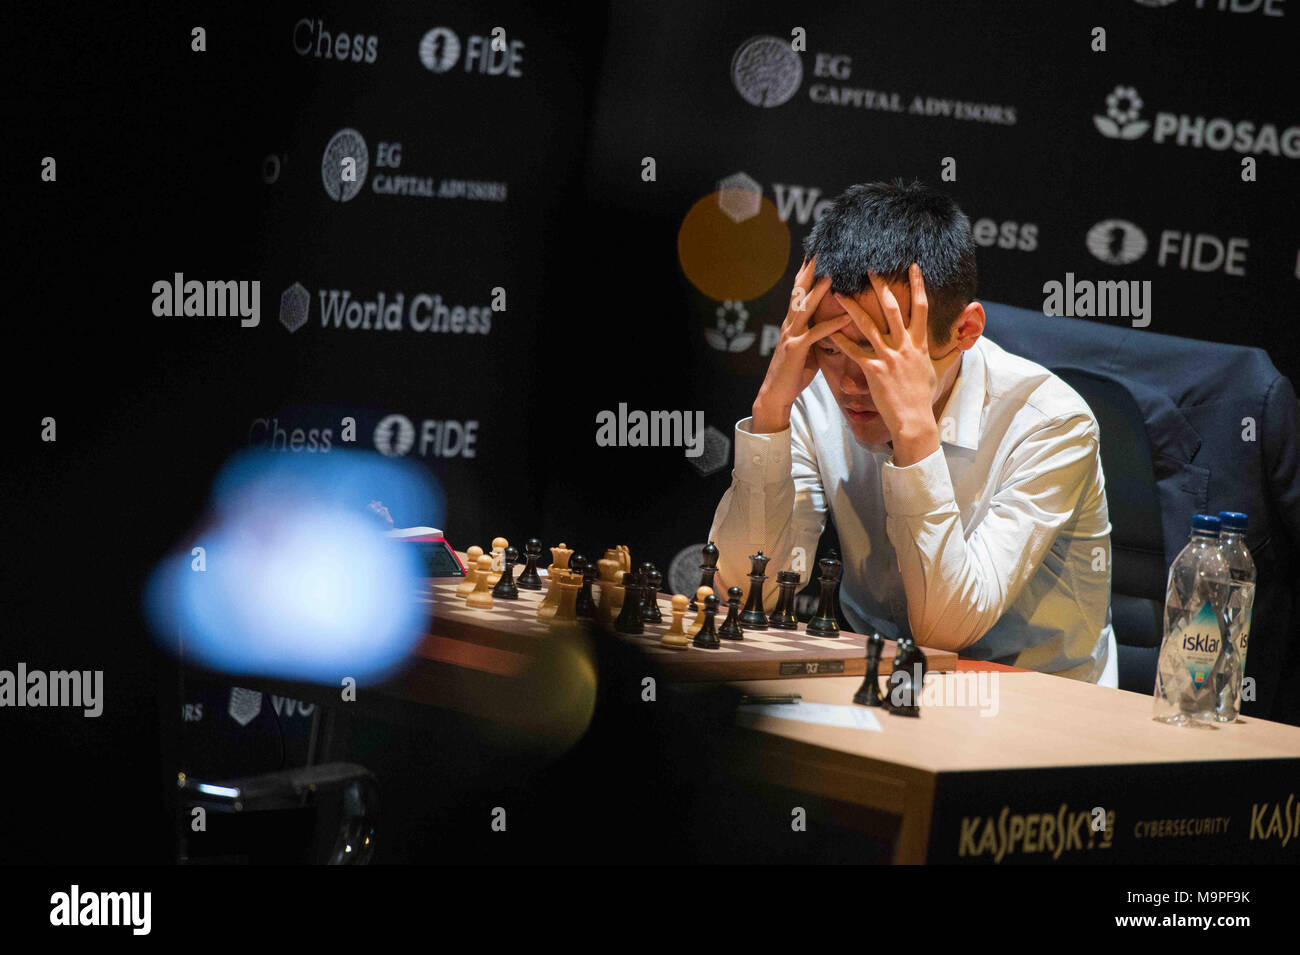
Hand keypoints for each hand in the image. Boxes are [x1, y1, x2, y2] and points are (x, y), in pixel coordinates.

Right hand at [751, 256, 851, 432]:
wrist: (775, 394)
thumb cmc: (793, 372)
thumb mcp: (807, 347)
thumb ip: (817, 332)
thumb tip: (834, 322)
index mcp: (793, 322)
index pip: (800, 290)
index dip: (807, 271)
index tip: (816, 252)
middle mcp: (790, 324)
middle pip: (799, 291)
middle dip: (810, 270)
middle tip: (821, 250)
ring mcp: (792, 336)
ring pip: (805, 308)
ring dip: (819, 290)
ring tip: (833, 274)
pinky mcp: (797, 351)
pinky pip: (816, 335)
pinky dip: (832, 325)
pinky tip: (846, 317)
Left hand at [830, 264, 939, 464]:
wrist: (914, 419)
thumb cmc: (923, 396)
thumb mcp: (938, 371)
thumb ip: (948, 353)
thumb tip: (962, 344)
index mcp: (919, 343)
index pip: (921, 307)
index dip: (918, 285)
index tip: (913, 266)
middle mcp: (904, 345)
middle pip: (892, 308)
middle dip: (881, 286)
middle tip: (868, 268)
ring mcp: (888, 357)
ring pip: (868, 325)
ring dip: (852, 307)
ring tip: (839, 293)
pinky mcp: (873, 370)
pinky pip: (853, 351)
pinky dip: (840, 340)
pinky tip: (828, 330)